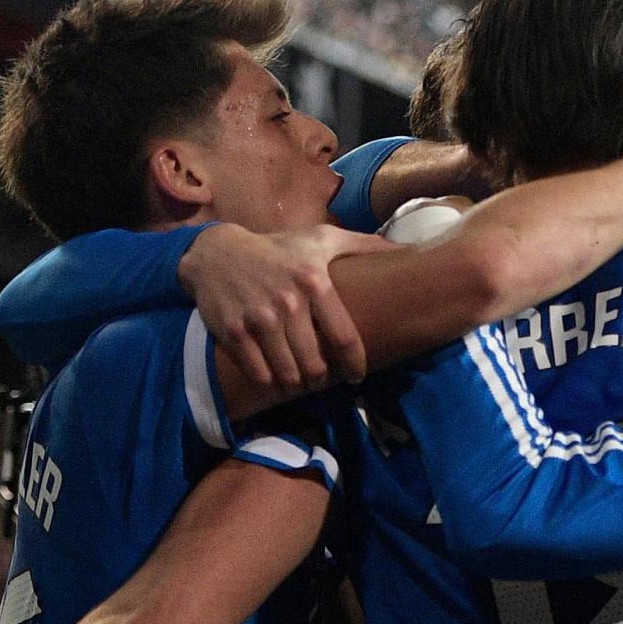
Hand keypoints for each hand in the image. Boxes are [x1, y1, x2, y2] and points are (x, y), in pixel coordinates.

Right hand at [178, 224, 398, 391]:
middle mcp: (288, 302)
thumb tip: (405, 249)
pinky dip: (270, 382)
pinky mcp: (233, 332)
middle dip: (322, 379)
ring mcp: (259, 319)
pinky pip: (259, 374)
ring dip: (297, 384)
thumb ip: (363, 245)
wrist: (217, 252)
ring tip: (301, 382)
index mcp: (315, 282)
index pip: (345, 337)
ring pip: (289, 373)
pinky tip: (276, 378)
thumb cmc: (279, 248)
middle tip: (323, 380)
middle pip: (316, 363)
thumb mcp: (321, 239)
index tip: (357, 376)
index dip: (355, 364)